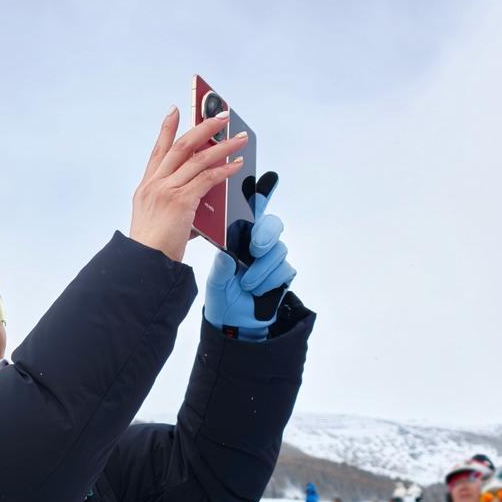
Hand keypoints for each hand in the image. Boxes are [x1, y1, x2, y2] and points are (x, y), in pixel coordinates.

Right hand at [129, 106, 247, 262]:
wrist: (144, 263)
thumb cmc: (152, 248)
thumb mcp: (160, 219)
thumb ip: (179, 203)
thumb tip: (204, 196)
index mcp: (146, 187)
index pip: (158, 151)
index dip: (166, 129)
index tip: (175, 111)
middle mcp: (154, 184)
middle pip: (181, 146)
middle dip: (202, 127)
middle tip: (220, 116)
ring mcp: (166, 191)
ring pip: (197, 158)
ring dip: (222, 146)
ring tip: (238, 139)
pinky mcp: (180, 201)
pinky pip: (207, 178)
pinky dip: (224, 169)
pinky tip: (236, 165)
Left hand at [203, 172, 294, 340]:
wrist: (233, 322)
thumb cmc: (223, 295)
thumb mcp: (217, 281)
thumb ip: (222, 268)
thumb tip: (230, 256)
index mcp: (239, 237)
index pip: (251, 212)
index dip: (261, 194)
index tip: (266, 178)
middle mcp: (258, 244)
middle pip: (271, 226)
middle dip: (265, 235)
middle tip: (255, 248)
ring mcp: (272, 258)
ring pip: (278, 250)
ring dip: (261, 269)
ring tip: (246, 283)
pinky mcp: (282, 275)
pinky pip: (284, 270)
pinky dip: (268, 282)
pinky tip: (255, 290)